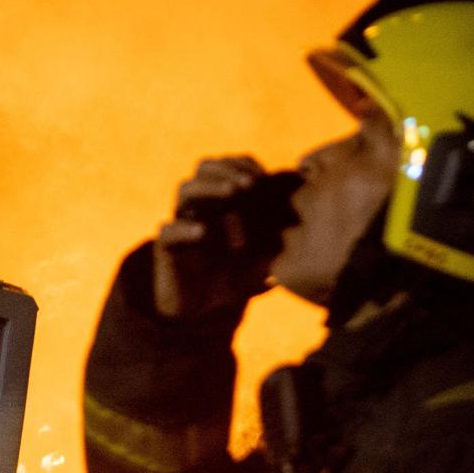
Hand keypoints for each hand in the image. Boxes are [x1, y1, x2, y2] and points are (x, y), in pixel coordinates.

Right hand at [153, 155, 268, 318]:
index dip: (245, 165)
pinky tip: (203, 232)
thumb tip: (306, 227)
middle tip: (251, 184)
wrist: (202, 308)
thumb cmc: (235, 275)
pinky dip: (186, 229)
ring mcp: (182, 223)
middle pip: (205, 167)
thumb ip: (280, 240)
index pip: (229, 165)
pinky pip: (169, 231)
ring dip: (212, 187)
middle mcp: (199, 205)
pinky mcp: (167, 247)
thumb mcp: (265, 256)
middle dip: (229, 168)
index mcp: (221, 199)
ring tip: (234, 193)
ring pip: (186, 189)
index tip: (266, 178)